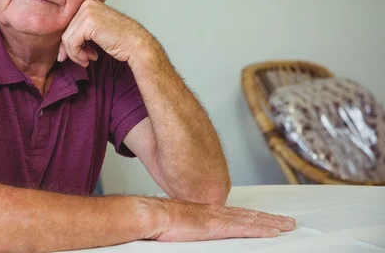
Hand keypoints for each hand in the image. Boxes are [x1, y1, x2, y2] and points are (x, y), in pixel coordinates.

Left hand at [58, 0, 150, 66]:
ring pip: (67, 38)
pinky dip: (77, 55)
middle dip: (72, 50)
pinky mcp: (88, 23)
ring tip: (87, 59)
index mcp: (88, 2)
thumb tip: (60, 51)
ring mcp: (87, 11)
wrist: (136, 44)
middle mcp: (87, 3)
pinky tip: (90, 58)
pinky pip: (71, 43)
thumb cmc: (119, 40)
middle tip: (83, 59)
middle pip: (66, 31)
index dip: (70, 42)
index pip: (69, 24)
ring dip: (75, 54)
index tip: (78, 54)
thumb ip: (79, 33)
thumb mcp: (96, 31)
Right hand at [147, 197, 295, 241]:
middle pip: (251, 216)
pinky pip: (246, 229)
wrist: (156, 216)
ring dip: (271, 223)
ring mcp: (220, 219)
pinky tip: (273, 232)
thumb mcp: (183, 225)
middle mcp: (218, 212)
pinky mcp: (219, 227)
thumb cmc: (163, 222)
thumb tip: (195, 231)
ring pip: (253, 220)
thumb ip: (194, 227)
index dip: (256, 217)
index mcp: (210, 213)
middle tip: (288, 221)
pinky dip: (261, 230)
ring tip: (287, 226)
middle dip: (270, 218)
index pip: (239, 215)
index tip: (268, 219)